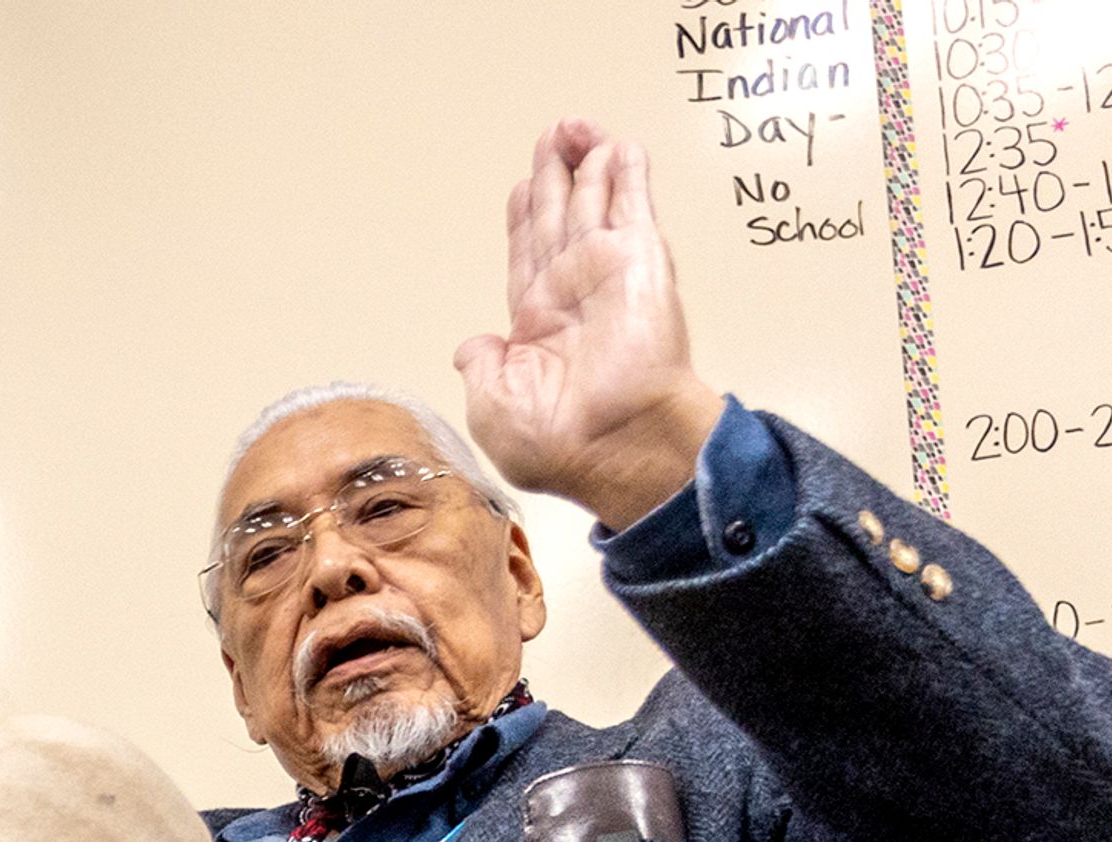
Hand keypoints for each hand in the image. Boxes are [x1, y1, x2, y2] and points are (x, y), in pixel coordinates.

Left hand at [454, 120, 727, 531]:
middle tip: (553, 135)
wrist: (617, 445)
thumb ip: (481, 368)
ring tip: (576, 126)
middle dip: (554, 174)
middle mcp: (572, 292)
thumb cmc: (560, 443)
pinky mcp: (639, 261)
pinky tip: (621, 147)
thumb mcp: (494, 408)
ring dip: (586, 161)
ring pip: (592, 201)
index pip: (527, 255)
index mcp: (536, 324)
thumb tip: (472, 345)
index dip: (524, 217)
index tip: (522, 185)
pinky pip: (632, 207)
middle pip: (558, 216)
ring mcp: (607, 272)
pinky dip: (627, 176)